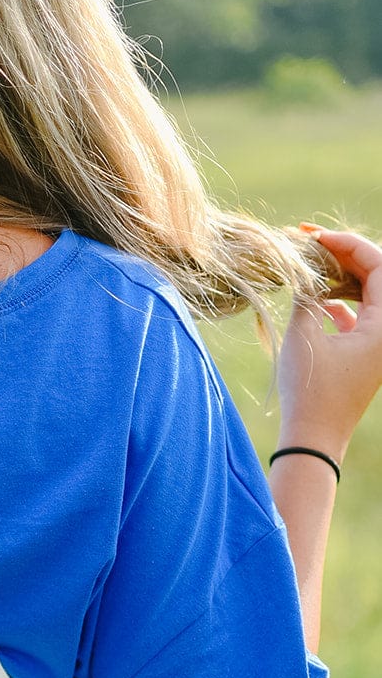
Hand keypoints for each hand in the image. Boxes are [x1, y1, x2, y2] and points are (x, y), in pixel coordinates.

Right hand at [277, 226, 381, 463]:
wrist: (314, 441)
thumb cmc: (310, 391)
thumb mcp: (303, 336)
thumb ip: (307, 296)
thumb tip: (303, 272)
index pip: (378, 264)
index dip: (346, 244)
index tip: (314, 237)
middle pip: (376, 276)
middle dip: (344, 256)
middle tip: (311, 244)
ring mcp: (380, 344)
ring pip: (368, 295)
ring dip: (341, 277)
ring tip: (311, 267)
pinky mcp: (365, 356)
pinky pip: (361, 316)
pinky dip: (341, 302)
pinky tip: (317, 299)